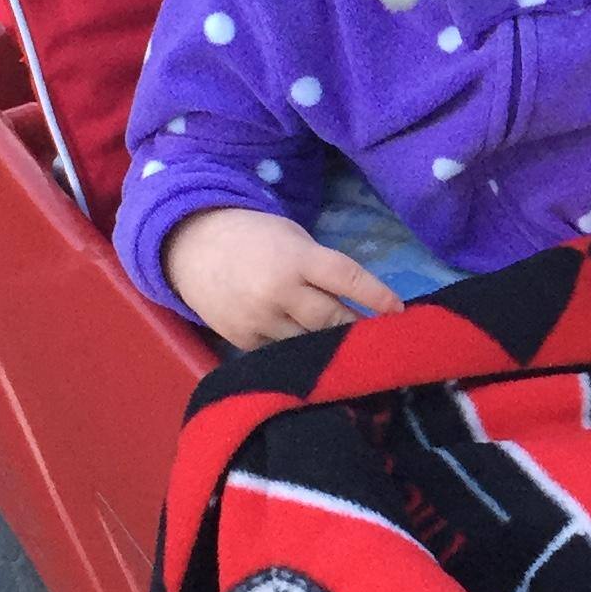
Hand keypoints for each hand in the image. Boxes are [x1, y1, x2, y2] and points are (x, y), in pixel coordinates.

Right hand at [163, 206, 402, 347]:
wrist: (190, 247)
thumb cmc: (253, 238)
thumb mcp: (292, 238)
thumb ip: (322, 268)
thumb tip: (360, 302)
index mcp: (296, 258)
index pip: (346, 277)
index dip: (376, 296)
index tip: (400, 312)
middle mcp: (279, 291)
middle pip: (332, 319)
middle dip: (358, 331)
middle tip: (381, 340)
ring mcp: (259, 319)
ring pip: (310, 343)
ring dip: (331, 347)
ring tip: (351, 352)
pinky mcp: (243, 341)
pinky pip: (282, 353)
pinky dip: (298, 352)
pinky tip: (309, 353)